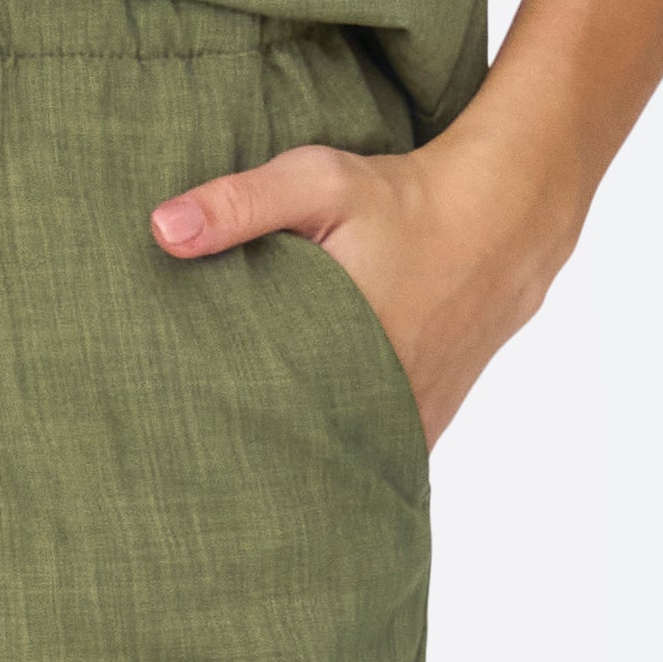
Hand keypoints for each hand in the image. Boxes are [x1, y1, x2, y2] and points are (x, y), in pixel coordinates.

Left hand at [146, 120, 572, 445]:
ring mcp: (409, 420)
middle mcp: (380, 401)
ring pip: (341, 462)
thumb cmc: (402, 200)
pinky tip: (305, 467)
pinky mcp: (428, 421)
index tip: (175, 442)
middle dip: (251, 459)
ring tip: (242, 479)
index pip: (262, 416)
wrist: (500, 220)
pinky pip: (376, 457)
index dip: (218, 431)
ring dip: (300, 464)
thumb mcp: (316, 182)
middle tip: (196, 468)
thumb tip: (161, 230)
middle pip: (299, 450)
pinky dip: (344, 459)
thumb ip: (238, 204)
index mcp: (341, 353)